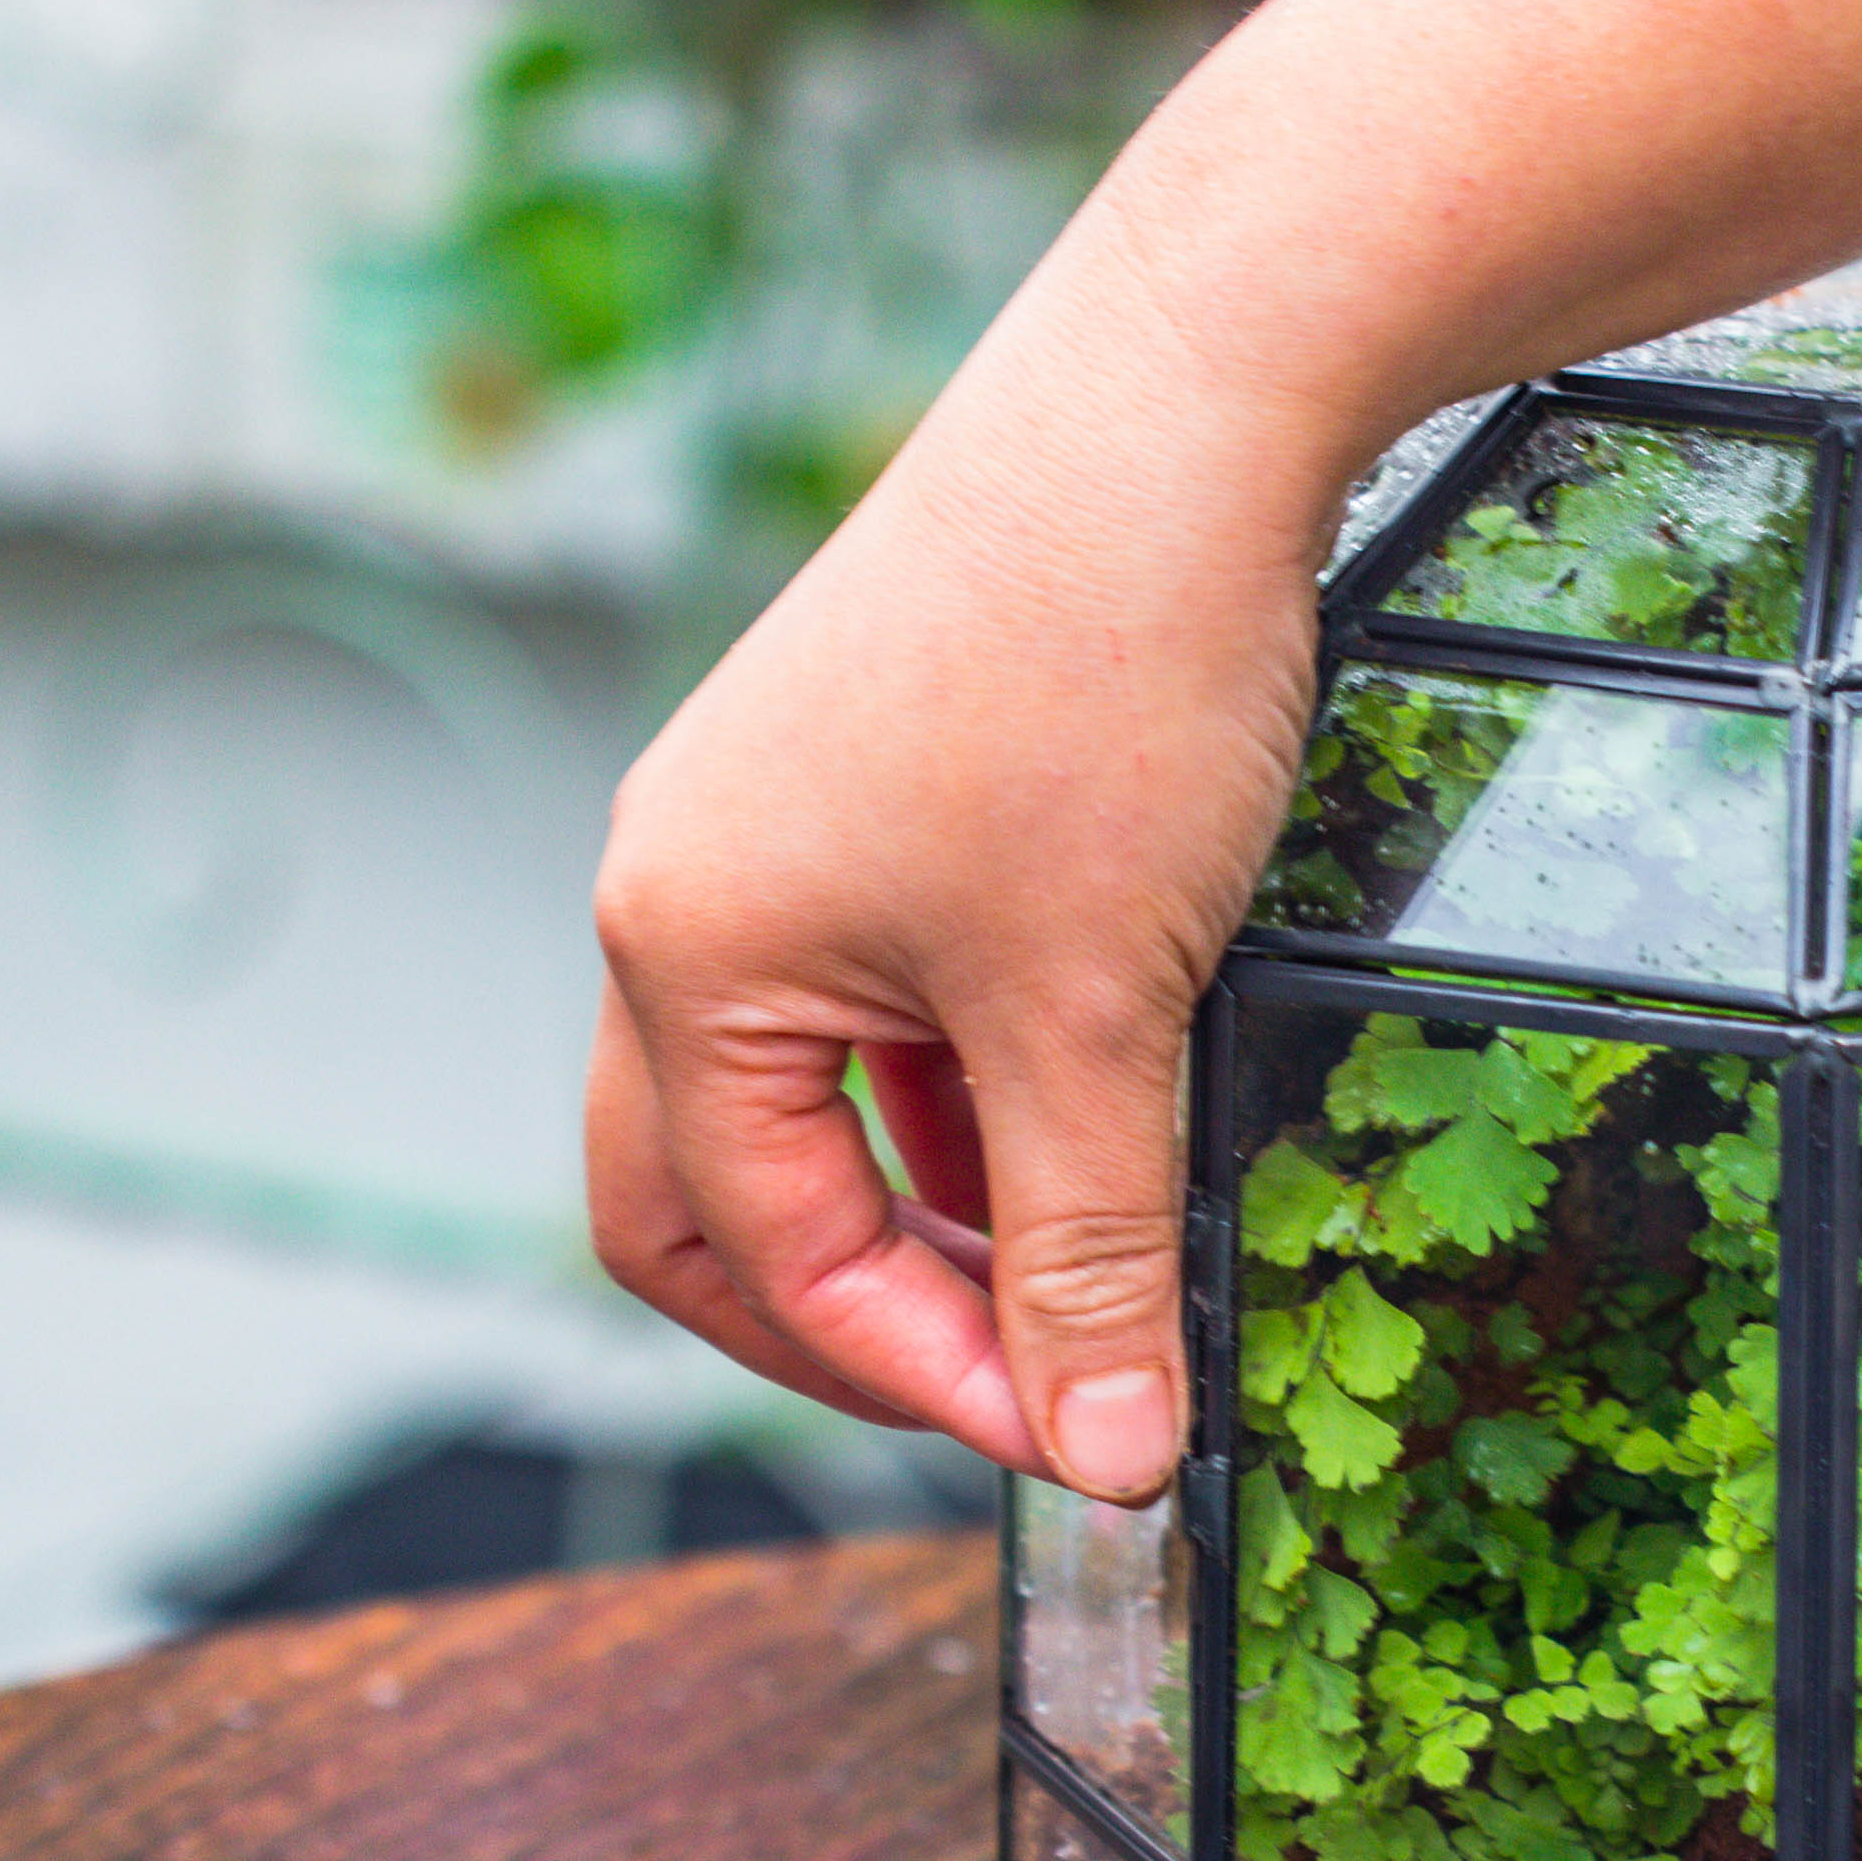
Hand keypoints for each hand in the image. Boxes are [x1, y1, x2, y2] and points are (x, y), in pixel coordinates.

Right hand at [585, 257, 1343, 1500]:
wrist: (1182, 398)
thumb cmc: (1106, 684)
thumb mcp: (1099, 1012)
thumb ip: (1091, 1252)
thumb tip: (1106, 1462)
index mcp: (682, 955)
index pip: (763, 1251)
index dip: (928, 1372)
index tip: (1090, 1434)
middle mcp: (679, 891)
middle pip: (708, 1195)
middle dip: (857, 1316)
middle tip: (1032, 1389)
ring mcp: (761, 826)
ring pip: (808, 1096)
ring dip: (934, 1200)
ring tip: (1099, 1252)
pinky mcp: (860, 779)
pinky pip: (876, 992)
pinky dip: (970, 1084)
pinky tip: (1099, 1103)